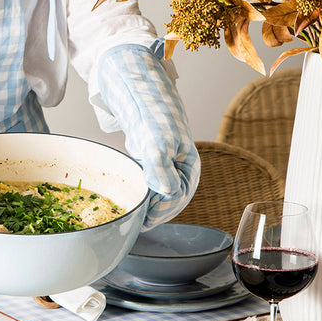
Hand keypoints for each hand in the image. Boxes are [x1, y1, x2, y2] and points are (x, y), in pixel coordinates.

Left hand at [97, 43, 199, 229]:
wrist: (141, 98)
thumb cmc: (154, 117)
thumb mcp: (157, 142)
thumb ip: (161, 167)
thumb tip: (167, 192)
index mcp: (190, 169)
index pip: (177, 199)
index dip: (161, 212)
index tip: (143, 219)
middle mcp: (182, 173)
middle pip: (170, 204)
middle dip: (154, 214)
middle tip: (134, 222)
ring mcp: (169, 171)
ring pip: (160, 199)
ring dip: (147, 208)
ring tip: (132, 215)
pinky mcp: (155, 168)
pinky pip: (151, 189)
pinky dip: (142, 197)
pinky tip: (131, 201)